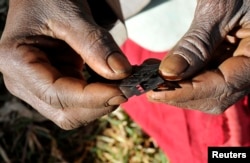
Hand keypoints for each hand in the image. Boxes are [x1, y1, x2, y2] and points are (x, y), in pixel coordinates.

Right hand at [0, 0, 130, 128]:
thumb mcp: (69, 14)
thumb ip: (94, 43)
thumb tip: (121, 72)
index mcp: (16, 62)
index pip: (57, 94)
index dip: (93, 97)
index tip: (122, 90)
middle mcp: (22, 82)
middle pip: (65, 113)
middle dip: (98, 105)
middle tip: (126, 88)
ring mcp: (38, 87)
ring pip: (73, 112)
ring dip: (100, 103)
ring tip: (120, 84)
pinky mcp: (54, 86)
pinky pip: (78, 102)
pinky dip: (97, 97)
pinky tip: (111, 83)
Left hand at [148, 0, 249, 113]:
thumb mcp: (217, 9)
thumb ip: (196, 44)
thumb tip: (169, 73)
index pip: (224, 85)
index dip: (187, 92)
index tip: (155, 92)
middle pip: (215, 95)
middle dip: (179, 93)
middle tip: (149, 86)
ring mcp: (238, 65)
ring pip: (207, 90)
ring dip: (177, 87)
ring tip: (151, 76)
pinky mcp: (226, 60)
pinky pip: (204, 77)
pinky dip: (182, 77)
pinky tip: (162, 70)